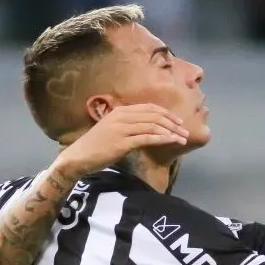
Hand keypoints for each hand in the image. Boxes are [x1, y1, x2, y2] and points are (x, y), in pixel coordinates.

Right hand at [56, 104, 189, 173]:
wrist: (78, 157)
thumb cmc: (96, 146)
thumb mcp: (112, 130)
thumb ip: (128, 126)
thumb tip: (147, 129)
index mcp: (120, 111)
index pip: (149, 108)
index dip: (166, 113)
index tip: (179, 122)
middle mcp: (122, 117)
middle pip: (154, 116)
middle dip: (173, 123)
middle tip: (185, 131)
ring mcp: (122, 129)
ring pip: (153, 126)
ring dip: (171, 132)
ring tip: (182, 139)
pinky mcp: (122, 143)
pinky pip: (147, 138)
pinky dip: (162, 139)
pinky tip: (172, 141)